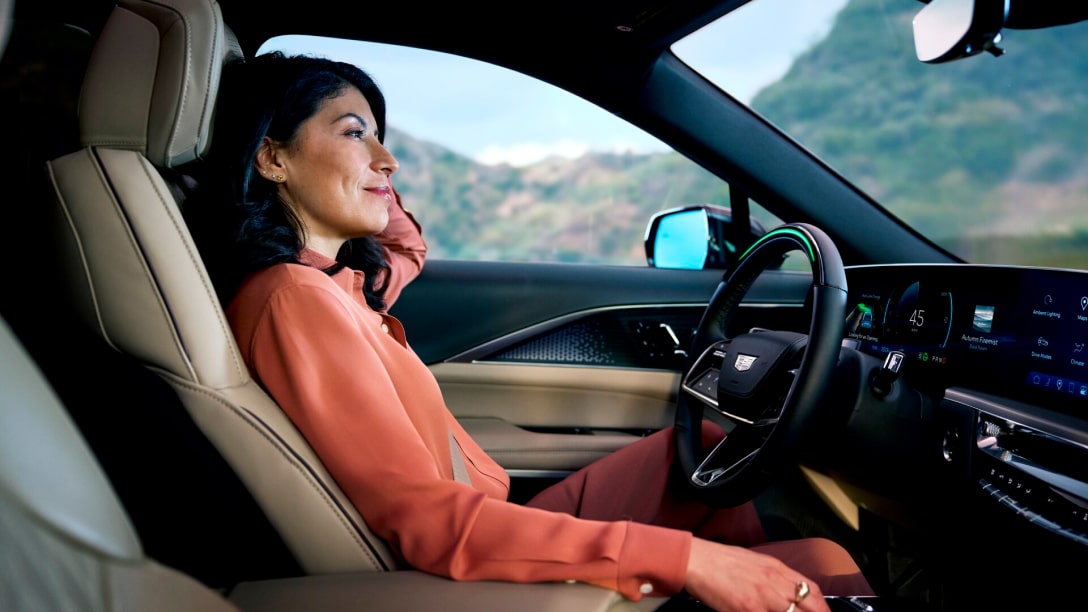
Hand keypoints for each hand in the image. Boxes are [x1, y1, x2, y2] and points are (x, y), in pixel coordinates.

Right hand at [684, 537, 829, 611]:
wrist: (697, 560)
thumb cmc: (721, 560)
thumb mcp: (755, 562)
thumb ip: (774, 577)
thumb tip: (788, 591)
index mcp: (777, 569)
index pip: (812, 591)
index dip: (822, 608)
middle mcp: (774, 583)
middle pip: (809, 606)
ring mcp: (762, 599)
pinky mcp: (746, 609)